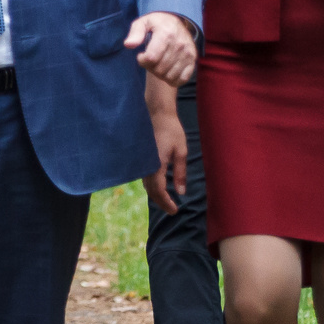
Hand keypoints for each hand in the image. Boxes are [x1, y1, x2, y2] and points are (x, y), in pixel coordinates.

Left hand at [126, 11, 198, 86]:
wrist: (177, 21)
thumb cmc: (157, 24)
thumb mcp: (143, 22)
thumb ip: (135, 33)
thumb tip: (128, 45)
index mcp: (166, 33)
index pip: (151, 58)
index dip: (142, 60)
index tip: (141, 55)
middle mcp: (179, 44)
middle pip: (159, 69)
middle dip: (150, 67)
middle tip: (150, 59)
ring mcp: (188, 53)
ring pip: (169, 76)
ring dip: (160, 74)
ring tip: (158, 64)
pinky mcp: (193, 60)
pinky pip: (182, 79)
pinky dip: (173, 79)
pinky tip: (167, 71)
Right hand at [146, 100, 188, 214]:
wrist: (157, 114)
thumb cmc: (172, 130)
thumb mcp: (181, 151)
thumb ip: (180, 173)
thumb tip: (181, 192)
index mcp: (156, 165)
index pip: (159, 191)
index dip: (166, 202)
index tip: (175, 210)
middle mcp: (146, 165)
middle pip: (151, 191)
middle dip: (161, 202)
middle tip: (172, 210)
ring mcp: (142, 162)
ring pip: (147, 186)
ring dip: (156, 195)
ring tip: (167, 201)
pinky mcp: (142, 159)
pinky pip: (145, 178)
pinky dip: (152, 187)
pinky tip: (160, 188)